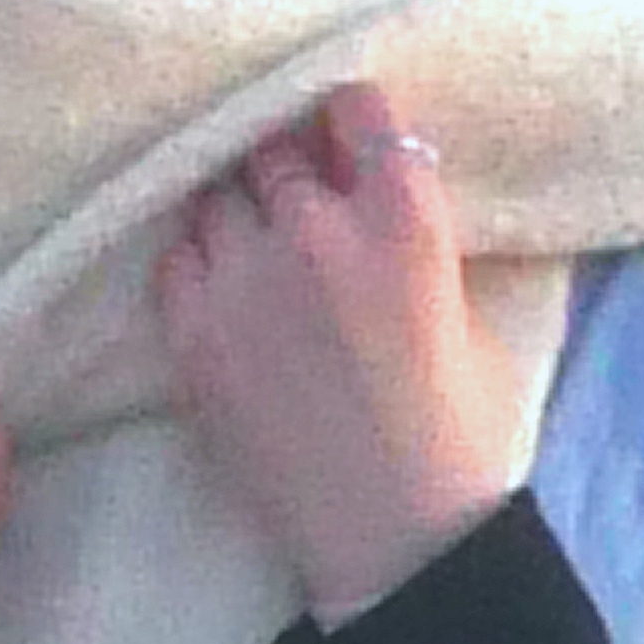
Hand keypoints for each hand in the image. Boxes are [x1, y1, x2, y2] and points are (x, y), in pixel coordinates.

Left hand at [153, 76, 522, 621]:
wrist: (397, 536)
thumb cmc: (457, 429)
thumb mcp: (468, 306)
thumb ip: (415, 232)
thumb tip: (375, 182)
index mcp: (404, 218)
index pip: (354, 107)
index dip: (345, 117)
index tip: (340, 134)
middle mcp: (316, 230)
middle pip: (272, 146)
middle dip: (285, 163)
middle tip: (293, 192)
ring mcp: (243, 277)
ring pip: (216, 195)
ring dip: (237, 209)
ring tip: (255, 241)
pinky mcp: (191, 328)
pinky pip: (176, 256)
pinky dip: (198, 261)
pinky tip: (224, 287)